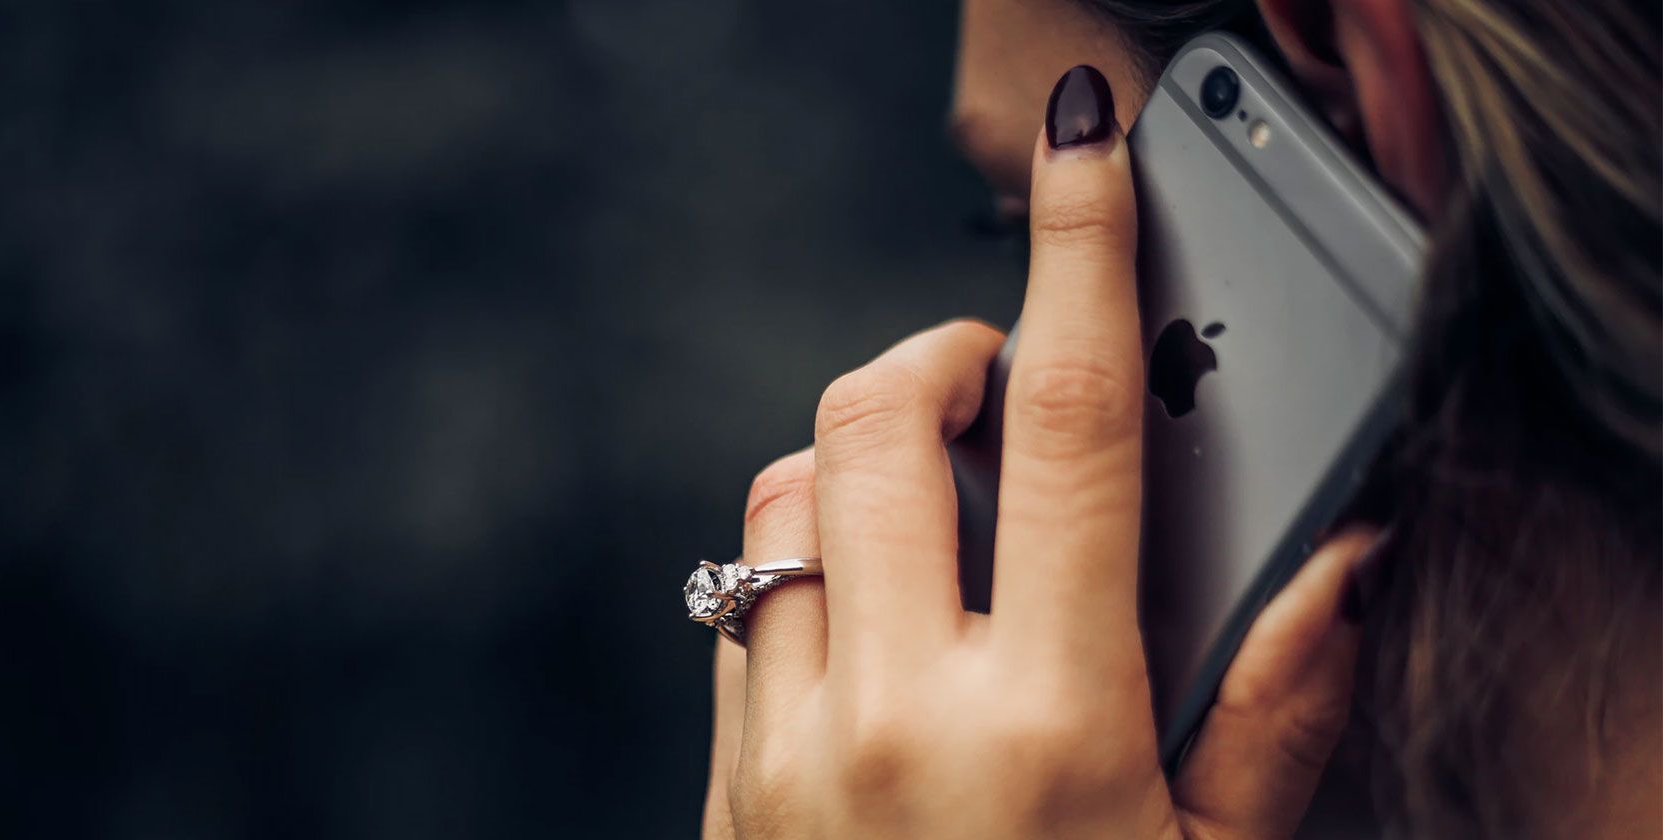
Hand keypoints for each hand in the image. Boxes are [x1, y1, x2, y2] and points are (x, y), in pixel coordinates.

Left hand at [703, 66, 1377, 839]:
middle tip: (1002, 386)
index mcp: (1050, 725)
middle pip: (878, 418)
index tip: (1087, 157)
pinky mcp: (729, 791)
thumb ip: (1280, 706)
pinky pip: (737, 611)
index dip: (1086, 260)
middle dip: (943, 356)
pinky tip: (871, 624)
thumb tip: (1342, 557)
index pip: (1077, 427)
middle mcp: (895, 720)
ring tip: (938, 518)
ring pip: (781, 504)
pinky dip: (798, 571)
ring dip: (858, 468)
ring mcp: (788, 756)